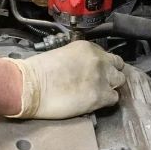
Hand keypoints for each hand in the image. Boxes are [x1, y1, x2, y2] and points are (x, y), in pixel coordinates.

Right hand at [7, 40, 133, 118]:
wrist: (30, 86)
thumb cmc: (38, 71)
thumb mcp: (62, 55)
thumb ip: (79, 59)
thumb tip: (85, 69)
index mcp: (87, 47)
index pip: (106, 54)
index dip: (103, 64)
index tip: (97, 71)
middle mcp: (98, 59)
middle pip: (118, 65)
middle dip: (111, 73)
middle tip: (101, 82)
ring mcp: (101, 78)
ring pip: (120, 81)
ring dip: (111, 86)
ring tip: (98, 92)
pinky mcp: (100, 96)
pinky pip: (114, 98)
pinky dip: (107, 101)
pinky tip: (95, 102)